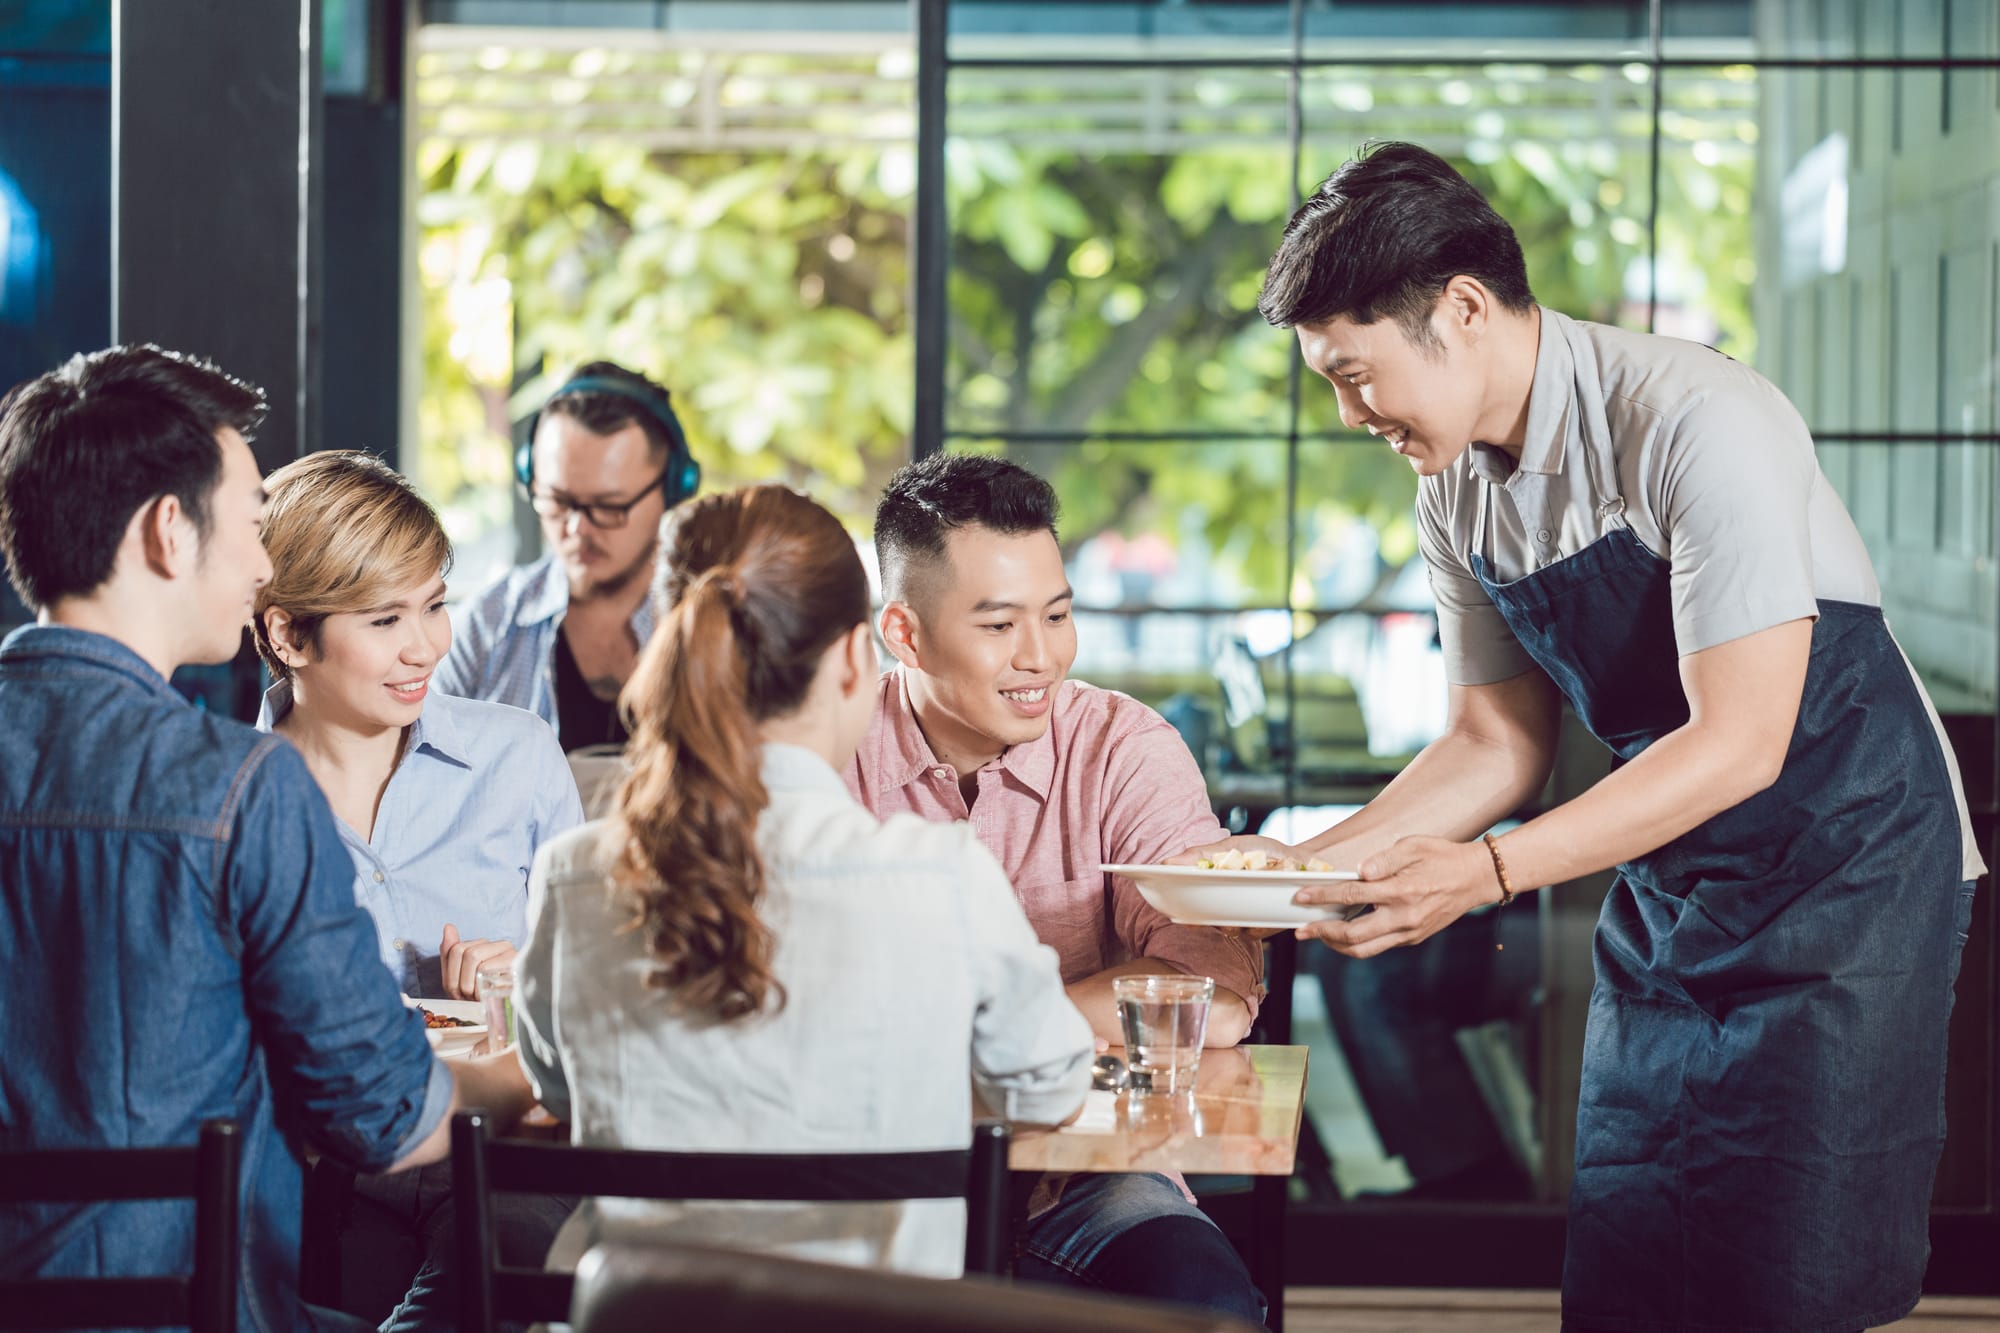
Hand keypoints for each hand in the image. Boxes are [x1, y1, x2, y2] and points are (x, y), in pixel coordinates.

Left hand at [438, 923, 516, 1000]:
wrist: (502, 1016)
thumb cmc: (479, 999)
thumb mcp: (457, 979)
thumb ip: (450, 954)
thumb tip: (448, 926)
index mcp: (486, 946)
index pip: (455, 948)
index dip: (451, 974)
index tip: (458, 992)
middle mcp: (499, 944)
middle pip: (463, 951)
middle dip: (459, 980)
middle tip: (467, 996)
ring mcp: (510, 952)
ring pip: (473, 955)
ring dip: (469, 983)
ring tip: (477, 996)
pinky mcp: (516, 963)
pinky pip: (486, 967)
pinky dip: (480, 986)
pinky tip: (487, 995)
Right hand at [1172, 834, 1308, 937]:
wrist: (1304, 861)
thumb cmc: (1266, 851)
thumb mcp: (1233, 846)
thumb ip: (1203, 854)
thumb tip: (1168, 862)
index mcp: (1213, 887)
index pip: (1188, 903)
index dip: (1179, 908)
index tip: (1172, 908)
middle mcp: (1225, 906)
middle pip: (1205, 921)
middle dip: (1205, 919)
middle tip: (1209, 913)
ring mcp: (1244, 918)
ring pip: (1227, 929)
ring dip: (1231, 920)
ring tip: (1244, 902)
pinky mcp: (1265, 927)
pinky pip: (1253, 932)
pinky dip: (1258, 922)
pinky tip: (1266, 906)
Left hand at [1290, 836, 1498, 958]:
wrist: (1476, 879)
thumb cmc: (1442, 857)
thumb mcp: (1414, 846)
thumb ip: (1384, 859)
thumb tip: (1360, 871)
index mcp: (1400, 890)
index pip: (1351, 895)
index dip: (1322, 896)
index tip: (1301, 896)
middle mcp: (1403, 916)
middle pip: (1352, 934)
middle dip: (1322, 932)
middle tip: (1300, 928)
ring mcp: (1408, 931)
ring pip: (1364, 949)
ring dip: (1336, 945)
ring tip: (1319, 935)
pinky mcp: (1413, 938)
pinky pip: (1379, 946)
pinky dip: (1357, 943)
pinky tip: (1344, 933)